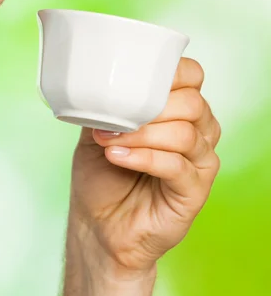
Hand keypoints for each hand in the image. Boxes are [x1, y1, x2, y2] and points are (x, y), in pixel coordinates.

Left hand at [68, 57, 221, 276]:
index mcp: (178, 110)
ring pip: (184, 134)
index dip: (170, 72)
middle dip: (148, 106)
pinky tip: (117, 157)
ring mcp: (199, 163)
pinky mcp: (195, 192)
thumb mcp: (96, 129)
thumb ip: (106, 104)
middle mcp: (197, 132)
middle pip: (192, 103)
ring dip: (141, 134)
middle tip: (113, 120)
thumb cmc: (101, 174)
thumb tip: (97, 80)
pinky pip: (177, 166)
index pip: (192, 76)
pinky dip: (143, 157)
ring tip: (109, 141)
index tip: (132, 80)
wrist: (98, 223)